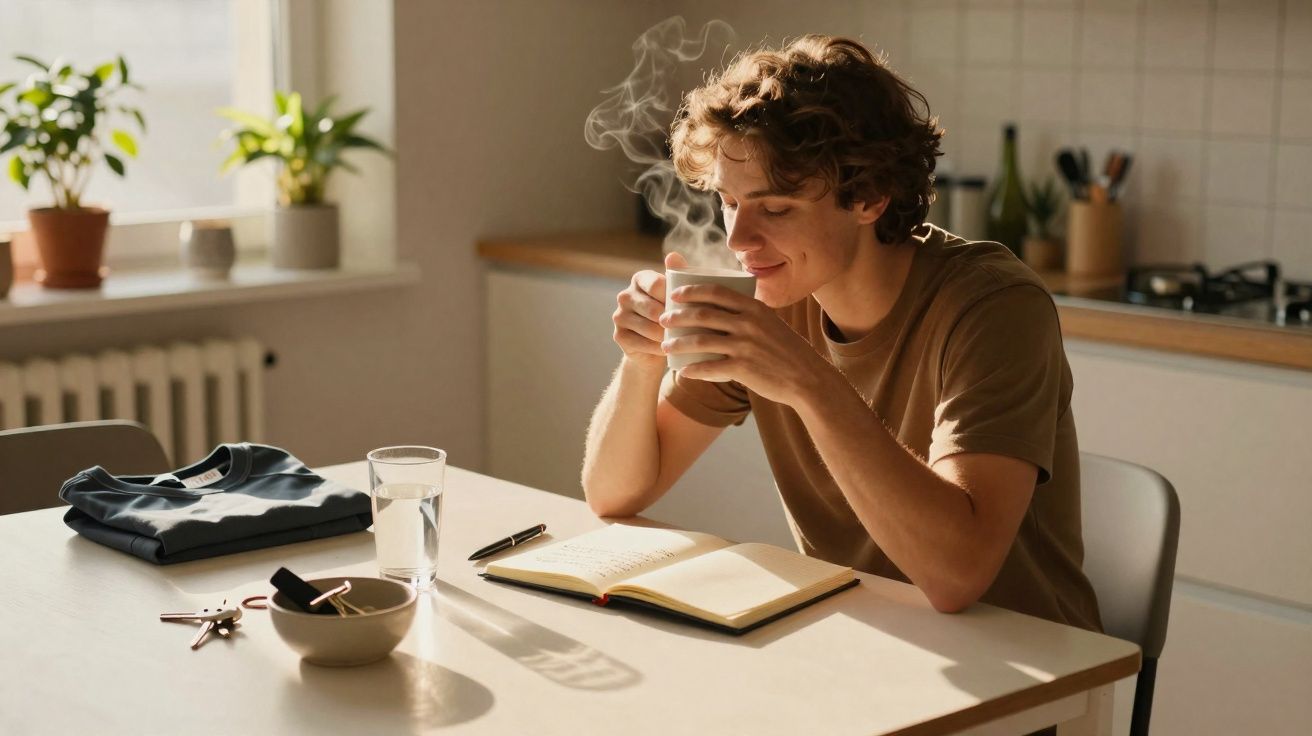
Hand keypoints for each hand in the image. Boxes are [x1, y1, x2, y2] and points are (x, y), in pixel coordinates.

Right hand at [612, 251, 688, 368]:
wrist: (658, 347)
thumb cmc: (673, 315)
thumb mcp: (679, 295)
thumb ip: (678, 274)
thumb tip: (673, 255)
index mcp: (640, 279)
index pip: (657, 285)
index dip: (674, 299)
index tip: (688, 308)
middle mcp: (625, 295)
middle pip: (652, 308)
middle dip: (672, 321)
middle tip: (687, 329)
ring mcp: (619, 315)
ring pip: (649, 327)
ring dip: (667, 337)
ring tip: (680, 340)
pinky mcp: (618, 335)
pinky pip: (642, 343)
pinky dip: (657, 348)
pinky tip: (667, 349)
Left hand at [659, 283, 838, 405]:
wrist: (807, 378)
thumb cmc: (786, 350)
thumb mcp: (770, 323)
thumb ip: (749, 313)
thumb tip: (723, 307)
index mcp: (754, 307)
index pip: (716, 292)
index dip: (692, 291)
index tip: (675, 294)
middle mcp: (748, 323)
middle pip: (703, 314)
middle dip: (677, 316)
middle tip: (663, 320)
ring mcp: (745, 346)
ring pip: (701, 341)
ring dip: (678, 343)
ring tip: (664, 346)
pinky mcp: (743, 368)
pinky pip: (710, 368)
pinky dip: (693, 370)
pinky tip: (682, 372)